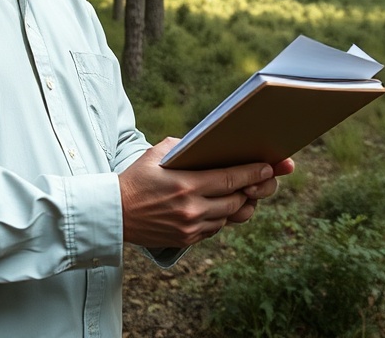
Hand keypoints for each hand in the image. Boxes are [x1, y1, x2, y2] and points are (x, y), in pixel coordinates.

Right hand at [118, 139, 292, 247]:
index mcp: (187, 184)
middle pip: (237, 200)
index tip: (269, 167)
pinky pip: (215, 228)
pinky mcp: (186, 240)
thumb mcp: (157, 154)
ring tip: (244, 191)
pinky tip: (222, 205)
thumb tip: (210, 143)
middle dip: (253, 189)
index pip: (232, 179)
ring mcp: (190, 227)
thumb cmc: (136, 178)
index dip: (254, 173)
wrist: (115, 213)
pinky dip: (221, 217)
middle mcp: (192, 209)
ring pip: (229, 217)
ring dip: (238, 204)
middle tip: (263, 179)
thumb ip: (184, 147)